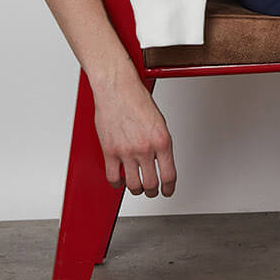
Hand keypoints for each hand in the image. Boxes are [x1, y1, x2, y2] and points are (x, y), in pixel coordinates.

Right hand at [93, 77, 176, 197]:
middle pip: (151, 185)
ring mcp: (127, 151)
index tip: (167, 190)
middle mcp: (145, 148)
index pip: (169, 176)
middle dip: (153, 191)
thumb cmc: (137, 99)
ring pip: (133, 186)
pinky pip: (113, 178)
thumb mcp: (160, 122)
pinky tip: (120, 180)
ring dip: (136, 190)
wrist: (117, 88)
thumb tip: (162, 161)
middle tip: (152, 191)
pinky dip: (118, 184)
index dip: (169, 188)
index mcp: (162, 140)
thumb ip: (160, 143)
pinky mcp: (110, 151)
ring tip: (137, 187)